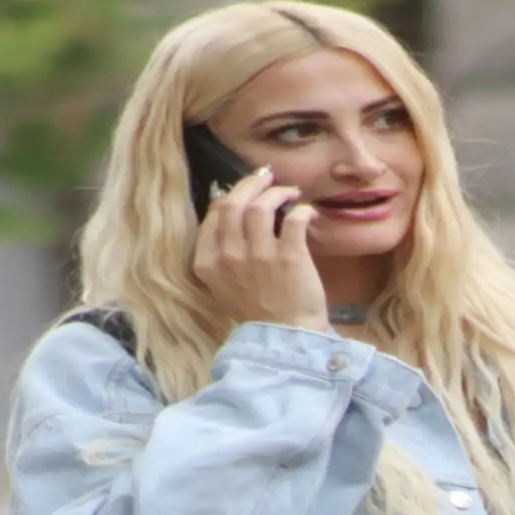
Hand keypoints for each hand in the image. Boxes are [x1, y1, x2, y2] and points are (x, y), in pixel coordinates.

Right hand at [193, 166, 328, 330]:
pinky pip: (295, 219)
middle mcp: (229, 256)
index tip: (246, 189)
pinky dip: (303, 210)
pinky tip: (307, 213)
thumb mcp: (224, 283)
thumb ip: (221, 249)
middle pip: (234, 202)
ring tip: (290, 193)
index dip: (232, 193)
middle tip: (267, 177)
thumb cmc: (257, 310)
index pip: (215, 212)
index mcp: (208, 262)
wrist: (285, 337)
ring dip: (278, 192)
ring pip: (261, 205)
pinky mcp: (289, 257)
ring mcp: (259, 256)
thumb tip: (230, 206)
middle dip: (252, 183)